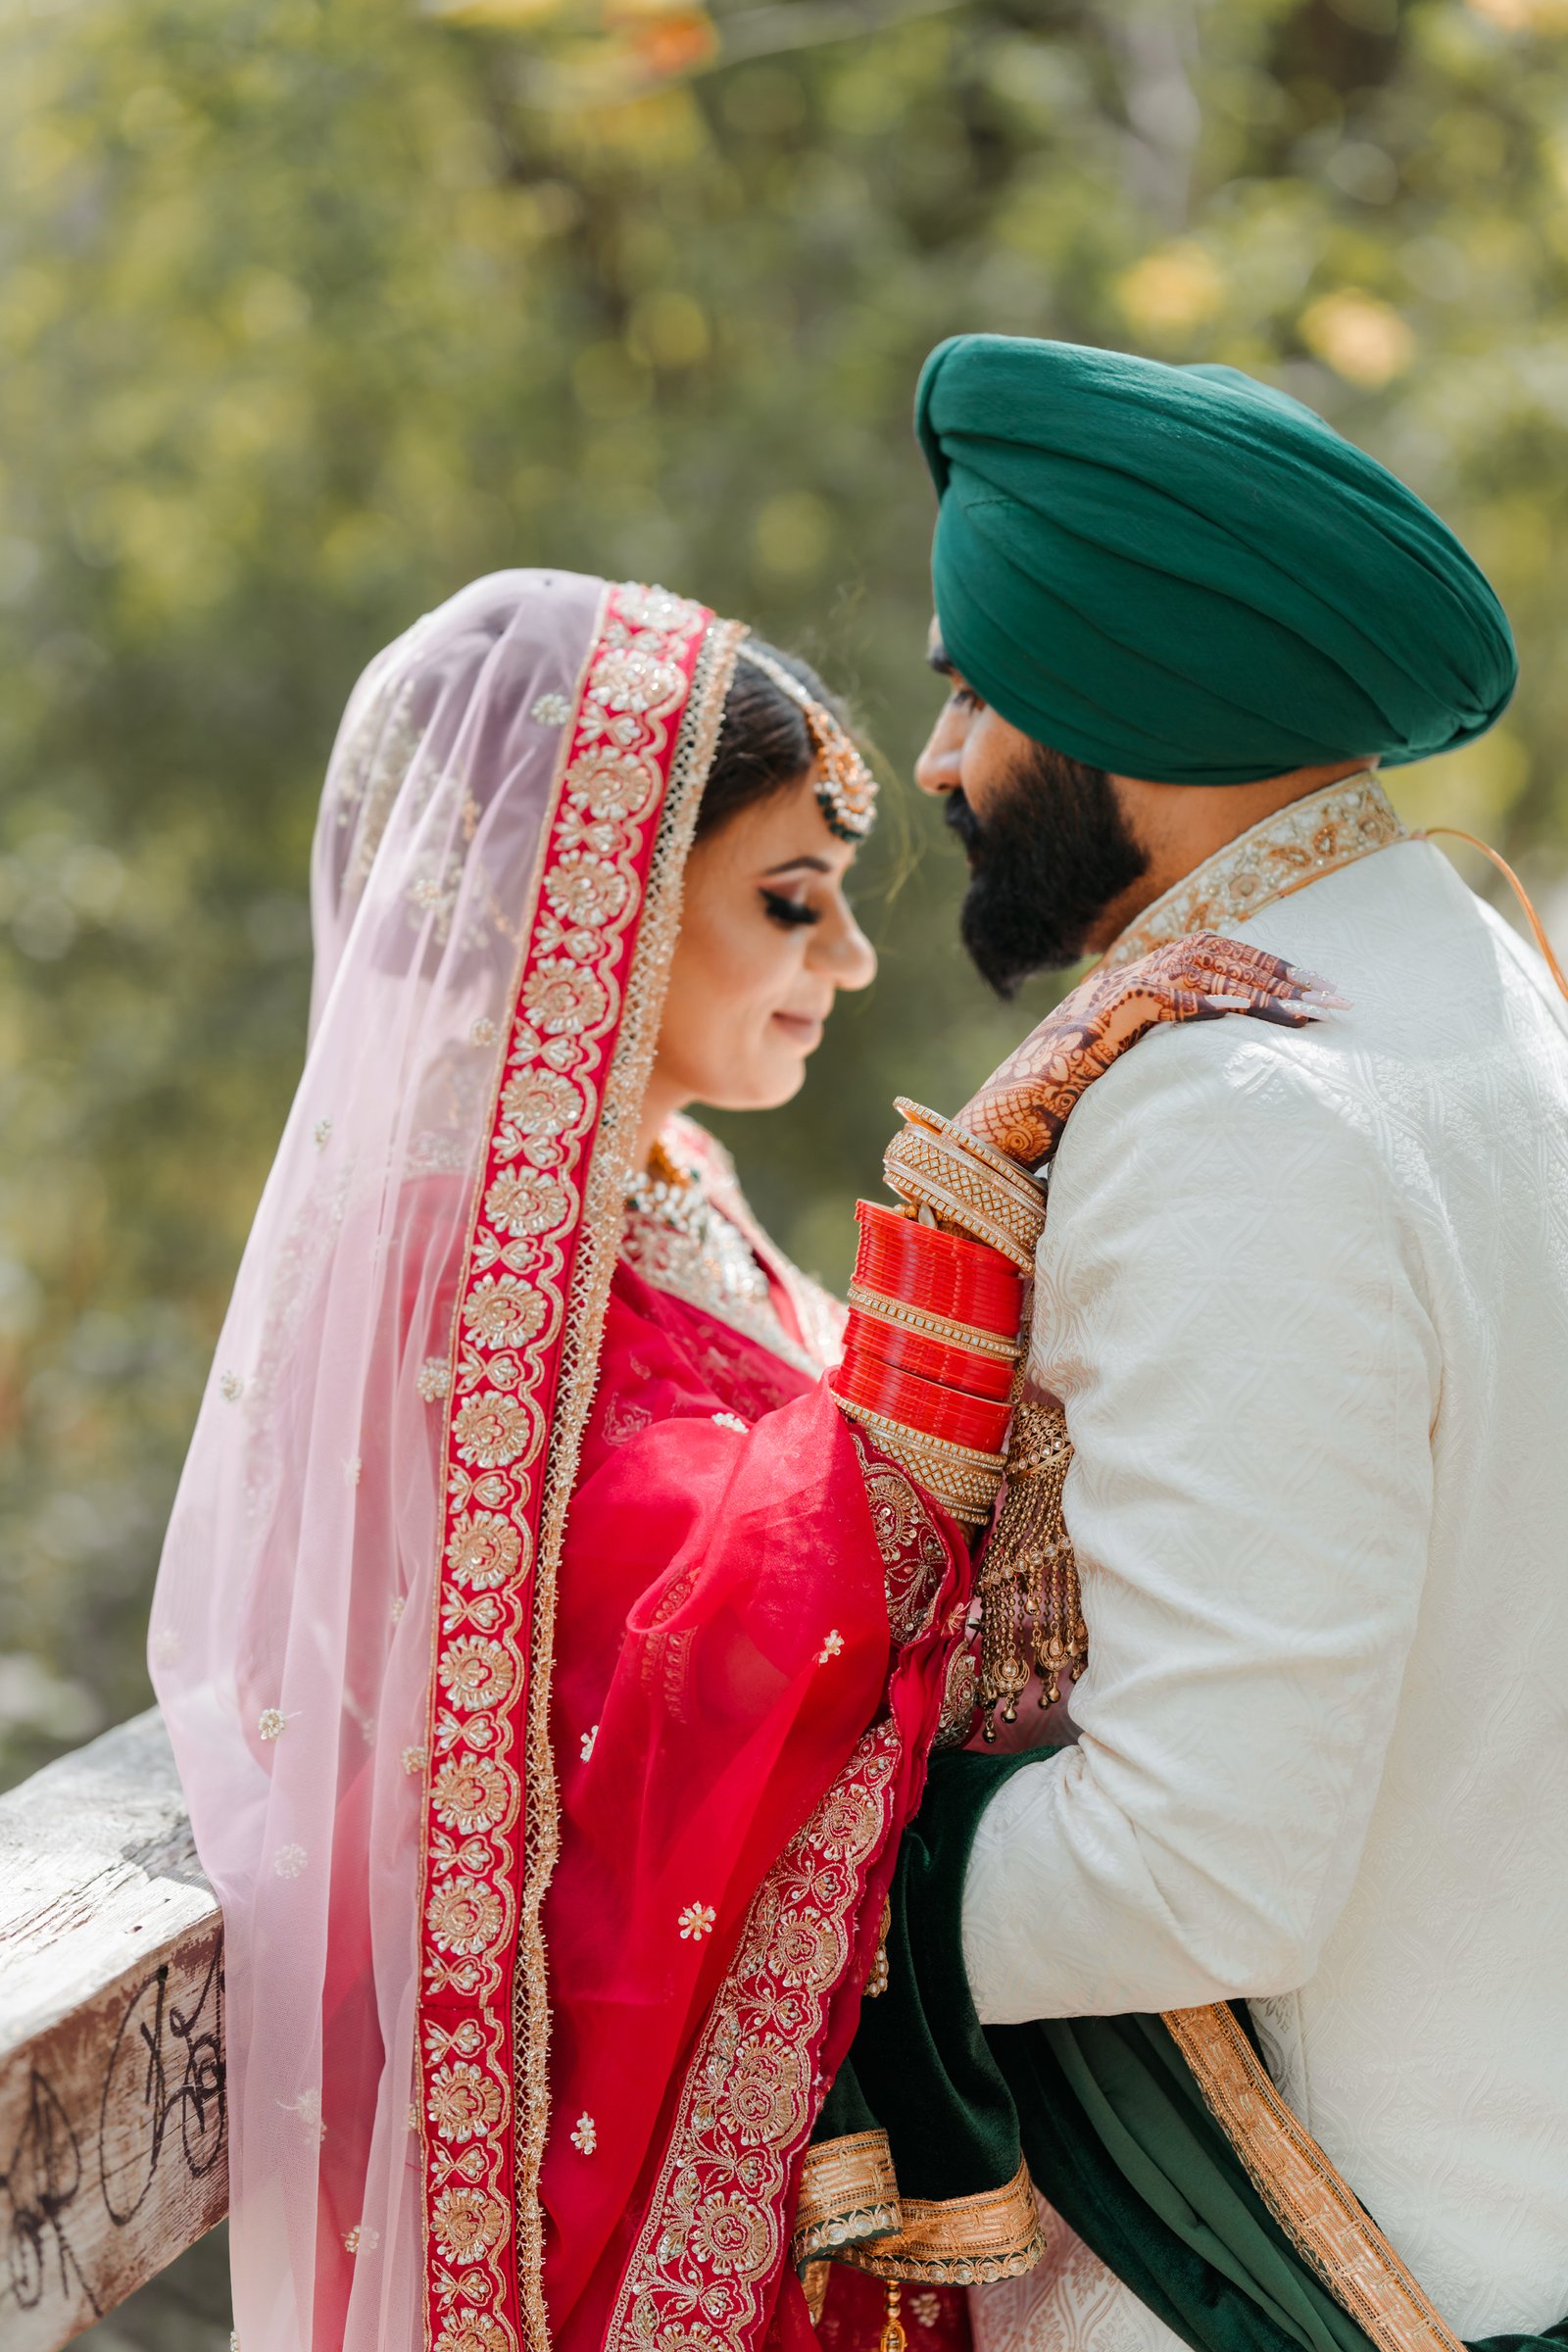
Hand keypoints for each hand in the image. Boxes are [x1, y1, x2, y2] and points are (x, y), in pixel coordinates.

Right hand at [957, 933, 1344, 1167]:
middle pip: (1211, 951)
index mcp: (1118, 994)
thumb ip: (1153, 1074)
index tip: (1313, 993)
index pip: (1202, 958)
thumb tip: (1205, 1091)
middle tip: (1337, 998)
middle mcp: (1112, 984)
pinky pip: (1167, 998)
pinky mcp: (1095, 1024)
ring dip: (1263, 984)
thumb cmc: (1040, 1133)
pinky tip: (1256, 1014)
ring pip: (1198, 967)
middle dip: (1279, 970)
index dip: (1262, 969)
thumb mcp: (1110, 1093)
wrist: (982, 1146)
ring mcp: (1102, 999)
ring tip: (1315, 1008)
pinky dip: (1215, 1001)